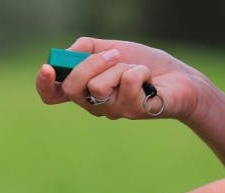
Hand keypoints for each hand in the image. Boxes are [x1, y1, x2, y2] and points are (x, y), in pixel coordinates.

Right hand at [36, 37, 204, 121]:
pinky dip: (140, 71)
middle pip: (71, 89)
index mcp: (84, 90)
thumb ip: (86, 49)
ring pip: (98, 86)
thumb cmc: (144, 64)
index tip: (48, 68)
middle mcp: (93, 105)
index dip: (44, 85)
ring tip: (136, 70)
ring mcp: (112, 111)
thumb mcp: (112, 49)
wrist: (180, 78)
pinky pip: (127, 82)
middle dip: (90, 64)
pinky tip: (149, 80)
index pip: (52, 95)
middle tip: (114, 55)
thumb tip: (67, 54)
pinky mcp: (133, 111)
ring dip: (121, 67)